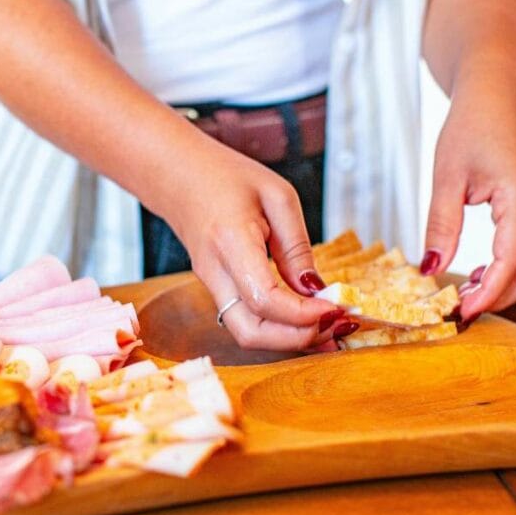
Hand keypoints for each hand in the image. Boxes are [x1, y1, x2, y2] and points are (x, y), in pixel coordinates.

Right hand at [161, 140, 345, 351]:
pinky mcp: (216, 289)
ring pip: (245, 334)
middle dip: (296, 339)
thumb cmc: (226, 176)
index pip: (265, 299)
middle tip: (334, 325)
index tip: (336, 307)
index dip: (304, 314)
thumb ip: (297, 247)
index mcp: (230, 241)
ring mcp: (211, 284)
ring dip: (287, 340)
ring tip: (326, 328)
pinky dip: (277, 329)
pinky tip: (304, 321)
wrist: (179, 175)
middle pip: (250, 332)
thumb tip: (317, 290)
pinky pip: (245, 321)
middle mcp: (215, 271)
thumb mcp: (277, 197)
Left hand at [422, 77, 515, 319]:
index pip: (510, 261)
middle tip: (459, 311)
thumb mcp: (445, 178)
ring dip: (503, 284)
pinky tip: (476, 272)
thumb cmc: (469, 126)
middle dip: (498, 297)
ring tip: (463, 293)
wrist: (493, 93)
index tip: (459, 311)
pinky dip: (507, 267)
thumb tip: (430, 269)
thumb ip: (440, 226)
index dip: (487, 292)